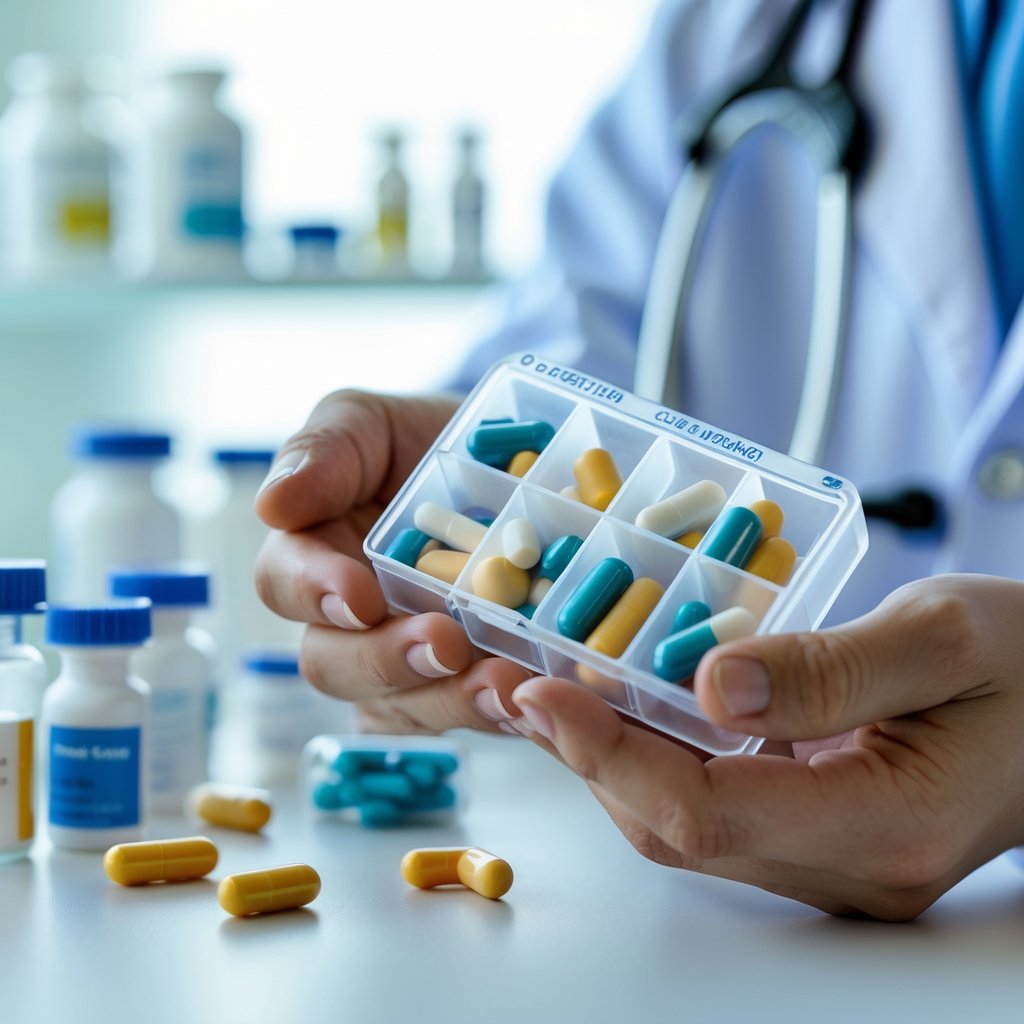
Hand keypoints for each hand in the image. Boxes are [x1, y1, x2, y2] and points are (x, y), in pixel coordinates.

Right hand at [255, 389, 533, 733]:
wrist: (513, 463)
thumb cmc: (425, 440)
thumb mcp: (373, 423)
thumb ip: (325, 449)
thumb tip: (273, 504)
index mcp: (312, 555)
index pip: (285, 584)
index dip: (316, 593)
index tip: (360, 595)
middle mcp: (348, 623)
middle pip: (335, 665)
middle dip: (388, 660)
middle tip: (445, 642)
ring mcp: (405, 664)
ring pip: (404, 706)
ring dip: (451, 701)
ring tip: (506, 686)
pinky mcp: (463, 687)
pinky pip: (466, 720)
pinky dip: (498, 715)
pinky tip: (532, 698)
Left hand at [498, 574, 1023, 919]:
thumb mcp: (947, 634)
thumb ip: (831, 667)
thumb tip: (710, 684)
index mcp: (885, 825)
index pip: (706, 812)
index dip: (609, 754)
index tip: (541, 691)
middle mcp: (847, 865)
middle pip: (677, 827)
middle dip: (585, 756)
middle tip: (517, 682)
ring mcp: (831, 858)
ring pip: (685, 822)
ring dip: (608, 757)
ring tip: (545, 687)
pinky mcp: (820, 832)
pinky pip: (713, 802)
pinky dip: (654, 754)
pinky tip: (621, 700)